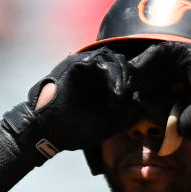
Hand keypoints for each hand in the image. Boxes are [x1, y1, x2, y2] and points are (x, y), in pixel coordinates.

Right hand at [1, 48, 132, 163]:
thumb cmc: (77, 130)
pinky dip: (111, 74)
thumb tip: (139, 96)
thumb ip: (127, 109)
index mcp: (101, 84)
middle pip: (120, 62)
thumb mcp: (111, 122)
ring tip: (121, 96)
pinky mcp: (75, 65)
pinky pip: (99, 60)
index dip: (133, 83)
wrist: (51, 133)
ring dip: (122, 76)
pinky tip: (115, 92)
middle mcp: (93, 73)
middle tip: (128, 98)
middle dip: (129, 78)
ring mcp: (84, 67)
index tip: (137, 99)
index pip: (124, 73)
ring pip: (112, 58)